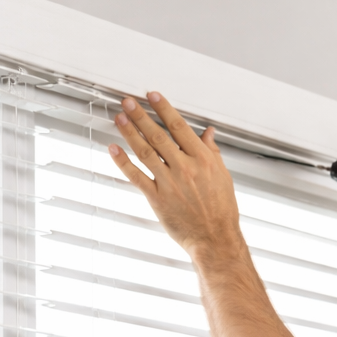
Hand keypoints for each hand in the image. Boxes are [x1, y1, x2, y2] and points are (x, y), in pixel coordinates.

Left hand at [108, 92, 241, 259]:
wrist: (215, 239)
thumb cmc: (221, 211)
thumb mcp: (223, 176)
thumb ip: (212, 152)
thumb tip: (207, 134)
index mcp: (202, 160)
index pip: (179, 126)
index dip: (163, 109)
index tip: (152, 96)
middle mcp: (185, 168)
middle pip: (158, 135)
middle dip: (140, 116)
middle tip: (128, 102)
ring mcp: (169, 183)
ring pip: (145, 152)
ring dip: (129, 132)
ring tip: (119, 118)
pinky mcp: (157, 199)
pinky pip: (136, 176)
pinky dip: (123, 162)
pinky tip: (114, 149)